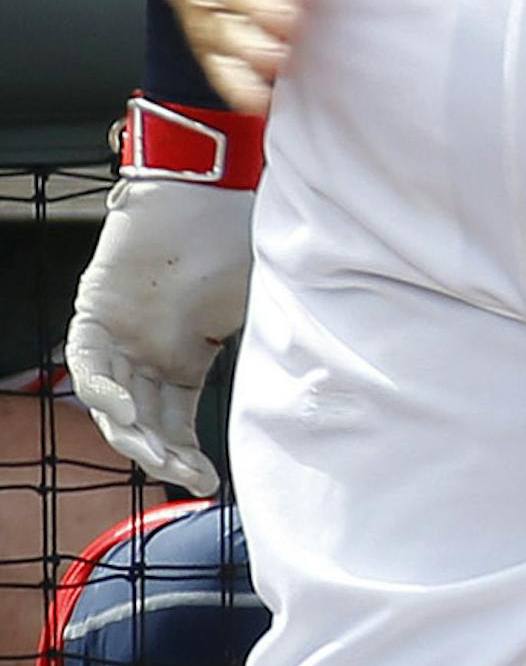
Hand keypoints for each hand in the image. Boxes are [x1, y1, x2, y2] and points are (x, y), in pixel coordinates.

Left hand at [65, 169, 255, 495]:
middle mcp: (148, 351)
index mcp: (186, 354)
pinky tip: (123, 409)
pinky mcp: (94, 310)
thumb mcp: (261, 306)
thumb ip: (267, 349)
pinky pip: (87, 361)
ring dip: (130, 433)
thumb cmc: (238, 237)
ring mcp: (119, 332)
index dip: (186, 454)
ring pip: (111, 402)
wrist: (208, 184)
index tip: (205, 482)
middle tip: (180, 475)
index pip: (178, 420)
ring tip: (153, 454)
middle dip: (161, 454)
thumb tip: (298, 399)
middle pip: (144, 420)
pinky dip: (99, 389)